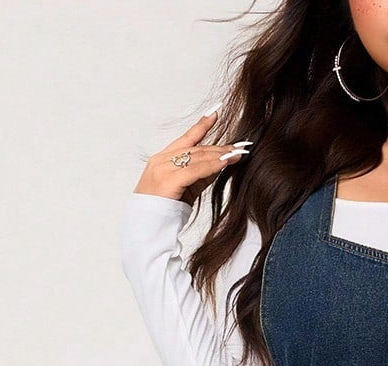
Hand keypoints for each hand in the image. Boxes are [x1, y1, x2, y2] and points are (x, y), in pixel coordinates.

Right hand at [132, 110, 251, 203]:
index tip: (215, 113)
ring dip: (220, 155)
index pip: (185, 139)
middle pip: (196, 149)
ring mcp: (163, 169)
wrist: (147, 229)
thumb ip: (200, 176)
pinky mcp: (169, 180)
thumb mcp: (185, 190)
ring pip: (197, 157)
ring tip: (238, 153)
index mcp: (162, 160)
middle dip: (220, 147)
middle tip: (240, 145)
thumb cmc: (165, 213)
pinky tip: (225, 162)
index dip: (201, 126)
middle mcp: (161, 160)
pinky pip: (195, 170)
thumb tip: (219, 163)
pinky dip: (212, 165)